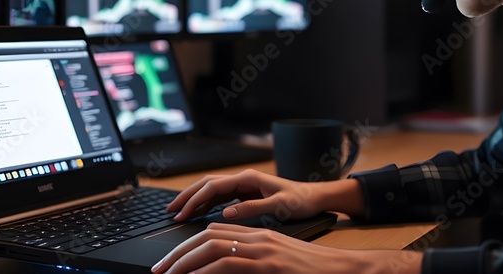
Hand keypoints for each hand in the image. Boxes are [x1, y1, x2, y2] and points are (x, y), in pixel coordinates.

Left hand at [151, 223, 422, 273]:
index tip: (171, 262)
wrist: (344, 271)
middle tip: (159, 271)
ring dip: (183, 262)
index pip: (216, 231)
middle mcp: (259, 238)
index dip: (189, 244)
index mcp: (260, 236)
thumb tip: (222, 273)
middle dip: (178, 253)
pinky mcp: (269, 264)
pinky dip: (204, 272)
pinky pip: (227, 264)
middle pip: (208, 235)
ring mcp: (264, 250)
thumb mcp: (277, 265)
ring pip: (212, 246)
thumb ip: (252, 266)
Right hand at [166, 169, 351, 221]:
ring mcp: (244, 186)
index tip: (181, 214)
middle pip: (207, 184)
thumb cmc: (301, 200)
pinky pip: (221, 198)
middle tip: (170, 211)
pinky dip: (206, 205)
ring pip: (212, 190)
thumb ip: (253, 208)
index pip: (213, 187)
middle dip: (187, 196)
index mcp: (249, 179)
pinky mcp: (246, 194)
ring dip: (194, 200)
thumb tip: (226, 212)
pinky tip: (197, 214)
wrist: (316, 197)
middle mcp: (244, 179)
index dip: (195, 200)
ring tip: (178, 212)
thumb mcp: (279, 206)